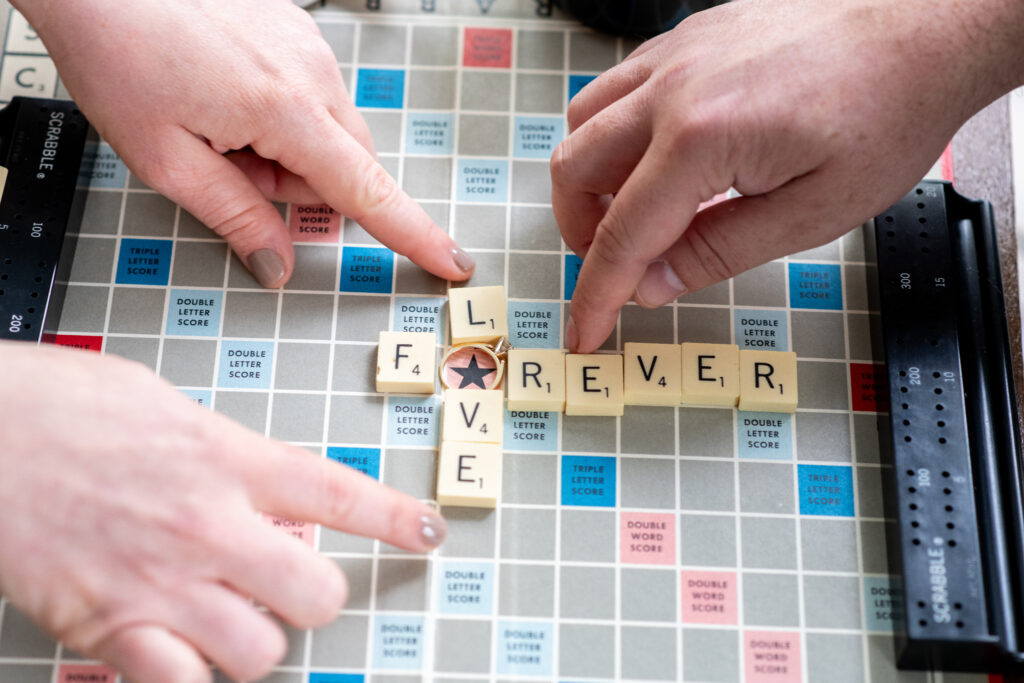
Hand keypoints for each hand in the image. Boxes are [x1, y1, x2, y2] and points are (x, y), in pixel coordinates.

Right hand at [0, 343, 445, 682]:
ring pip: (261, 652)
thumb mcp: (163, 405)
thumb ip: (222, 451)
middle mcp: (210, 524)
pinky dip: (187, 677)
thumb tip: (256, 483)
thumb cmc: (58, 404)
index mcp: (228, 458)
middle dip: (313, 595)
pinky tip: (177, 653)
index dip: (395, 518)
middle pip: (317, 593)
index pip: (339, 494)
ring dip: (255, 642)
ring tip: (228, 618)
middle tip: (288, 582)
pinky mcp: (109, 626)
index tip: (428, 532)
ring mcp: (163, 581)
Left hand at [17, 0, 473, 287]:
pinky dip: (278, 111)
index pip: (368, 193)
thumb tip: (278, 266)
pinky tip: (224, 93)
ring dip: (286, 147)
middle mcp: (312, 72)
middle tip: (234, 172)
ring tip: (217, 124)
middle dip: (303, 187)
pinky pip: (309, 91)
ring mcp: (306, 42)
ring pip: (327, 128)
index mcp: (286, 111)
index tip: (452, 261)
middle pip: (347, 163)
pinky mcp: (293, 26)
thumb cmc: (120, 54)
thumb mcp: (167, 161)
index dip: (414, 235)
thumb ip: (235, 218)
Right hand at [552, 0, 1023, 352]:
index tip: (586, 330)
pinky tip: (655, 159)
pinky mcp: (689, 38)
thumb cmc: (888, 109)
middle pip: (575, 168)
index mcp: (701, 136)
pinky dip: (614, 134)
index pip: (622, 234)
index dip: (597, 293)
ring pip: (584, 121)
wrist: (924, 27)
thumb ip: (718, 252)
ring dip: (589, 179)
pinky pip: (619, 88)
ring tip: (630, 215)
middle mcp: (674, 87)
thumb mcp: (812, 212)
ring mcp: (677, 54)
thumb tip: (653, 283)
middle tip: (614, 269)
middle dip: (580, 233)